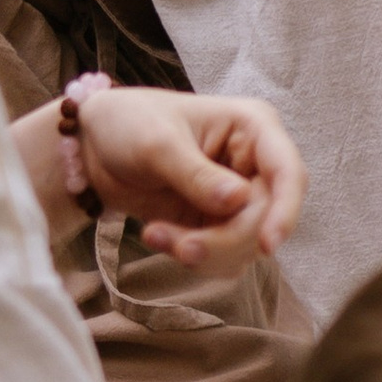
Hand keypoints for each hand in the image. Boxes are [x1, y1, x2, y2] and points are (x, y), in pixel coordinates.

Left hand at [71, 87, 304, 269]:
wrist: (93, 149)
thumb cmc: (128, 123)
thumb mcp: (157, 143)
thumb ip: (196, 174)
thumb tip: (238, 200)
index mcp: (253, 129)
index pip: (288, 173)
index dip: (285, 211)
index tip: (266, 246)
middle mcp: (255, 164)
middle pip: (266, 218)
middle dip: (224, 240)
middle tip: (180, 248)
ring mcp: (240, 198)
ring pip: (248, 244)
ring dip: (205, 253)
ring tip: (155, 235)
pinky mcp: (220, 223)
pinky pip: (226, 256)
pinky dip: (195, 258)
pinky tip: (159, 237)